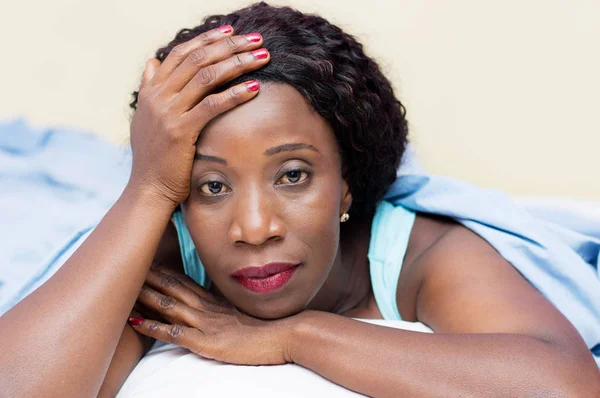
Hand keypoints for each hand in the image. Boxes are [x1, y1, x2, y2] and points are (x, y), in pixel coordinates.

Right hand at [128, 26, 269, 207]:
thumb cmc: (154, 158)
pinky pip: (212, 105)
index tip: (230, 31)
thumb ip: (150, 88)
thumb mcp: (146, 119)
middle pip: (198, 59)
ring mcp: (168, 113)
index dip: (207, 39)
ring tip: (262, 57)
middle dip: (230, 45)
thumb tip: (153, 62)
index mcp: (152, 91)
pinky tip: (254, 88)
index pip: (181, 53)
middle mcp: (158, 97)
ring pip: (206, 76)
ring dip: (238, 63)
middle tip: (255, 39)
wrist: (148, 190)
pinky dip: (235, 94)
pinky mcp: (180, 131)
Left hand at [129, 267, 297, 364]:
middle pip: (172, 287)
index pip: (183, 281)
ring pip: (169, 305)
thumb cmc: (267, 326)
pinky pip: (174, 333)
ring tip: (123, 287)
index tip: (145, 261)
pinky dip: (153, 327)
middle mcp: (207, 308)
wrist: (285, 335)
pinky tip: (136, 322)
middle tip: (126, 263)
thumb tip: (218, 308)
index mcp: (215, 301)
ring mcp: (205, 324)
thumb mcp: (243, 314)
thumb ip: (226, 309)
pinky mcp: (206, 342)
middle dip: (148, 276)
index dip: (162, 271)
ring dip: (145, 296)